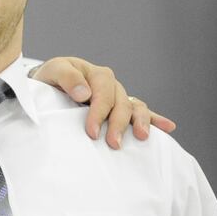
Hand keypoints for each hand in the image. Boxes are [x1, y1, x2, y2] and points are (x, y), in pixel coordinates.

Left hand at [31, 56, 175, 149]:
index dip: (99, 113)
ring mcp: (119, 97)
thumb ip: (67, 78)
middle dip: (118, 124)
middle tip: (113, 144)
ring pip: (136, 108)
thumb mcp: (52, 71)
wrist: (48, 85)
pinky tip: (168, 127)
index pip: (104, 94)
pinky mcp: (121, 108)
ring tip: (142, 136)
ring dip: (141, 122)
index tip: (91, 132)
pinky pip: (141, 112)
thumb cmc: (50, 78)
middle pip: (122, 104)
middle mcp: (112, 85)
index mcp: (98, 75)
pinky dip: (156, 119)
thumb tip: (85, 93)